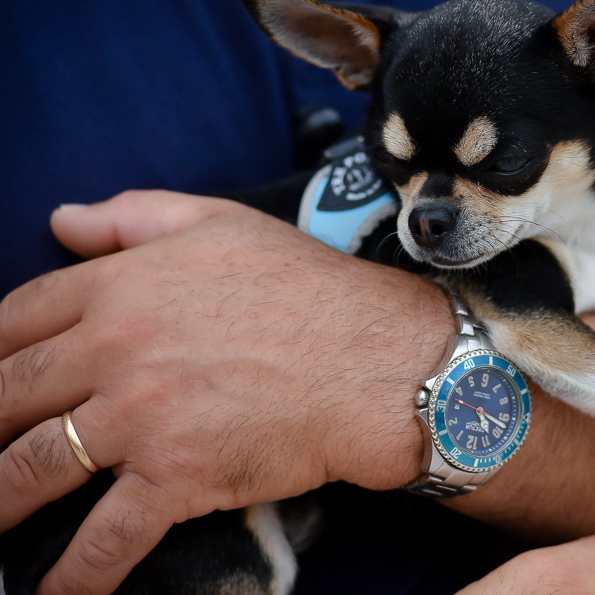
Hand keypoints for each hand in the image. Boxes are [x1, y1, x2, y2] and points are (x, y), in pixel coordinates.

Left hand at [0, 191, 450, 594]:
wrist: (379, 360)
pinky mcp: (174, 477)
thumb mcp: (223, 223)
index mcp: (121, 286)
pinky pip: (103, 538)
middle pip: (4, 395)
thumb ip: (135, 214)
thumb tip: (62, 218)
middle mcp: (114, 350)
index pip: (15, 318)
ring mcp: (139, 418)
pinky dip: (71, 577)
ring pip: (30, 469)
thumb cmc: (310, 288)